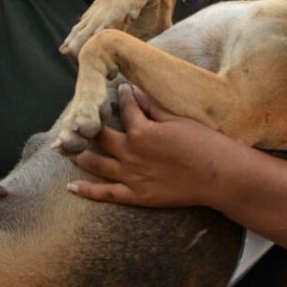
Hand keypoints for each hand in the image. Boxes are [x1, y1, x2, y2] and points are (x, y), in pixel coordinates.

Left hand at [67, 83, 224, 206]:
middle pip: (101, 136)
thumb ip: (153, 108)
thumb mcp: (177, 120)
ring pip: (96, 163)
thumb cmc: (204, 143)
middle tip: (78, 120)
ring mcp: (131, 176)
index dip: (121, 97)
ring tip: (67, 149)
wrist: (219, 176)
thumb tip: (134, 92)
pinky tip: (71, 186)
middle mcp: (131, 152)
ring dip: (81, 155)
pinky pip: (105, 193)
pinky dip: (86, 190)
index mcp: (142, 130)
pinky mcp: (136, 196)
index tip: (118, 90)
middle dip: (89, 125)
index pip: (125, 109)